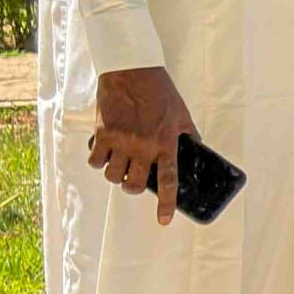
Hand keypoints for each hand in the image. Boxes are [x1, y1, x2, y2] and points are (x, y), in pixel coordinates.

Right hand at [91, 65, 197, 223]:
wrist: (132, 71)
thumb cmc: (160, 92)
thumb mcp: (182, 114)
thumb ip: (189, 135)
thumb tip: (198, 150)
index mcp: (166, 144)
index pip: (168, 181)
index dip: (166, 204)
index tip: (164, 221)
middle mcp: (143, 147)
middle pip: (135, 185)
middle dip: (134, 187)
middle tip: (134, 179)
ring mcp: (121, 141)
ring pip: (113, 176)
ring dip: (116, 175)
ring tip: (119, 164)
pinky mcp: (103, 134)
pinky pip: (96, 161)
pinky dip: (98, 161)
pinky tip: (104, 153)